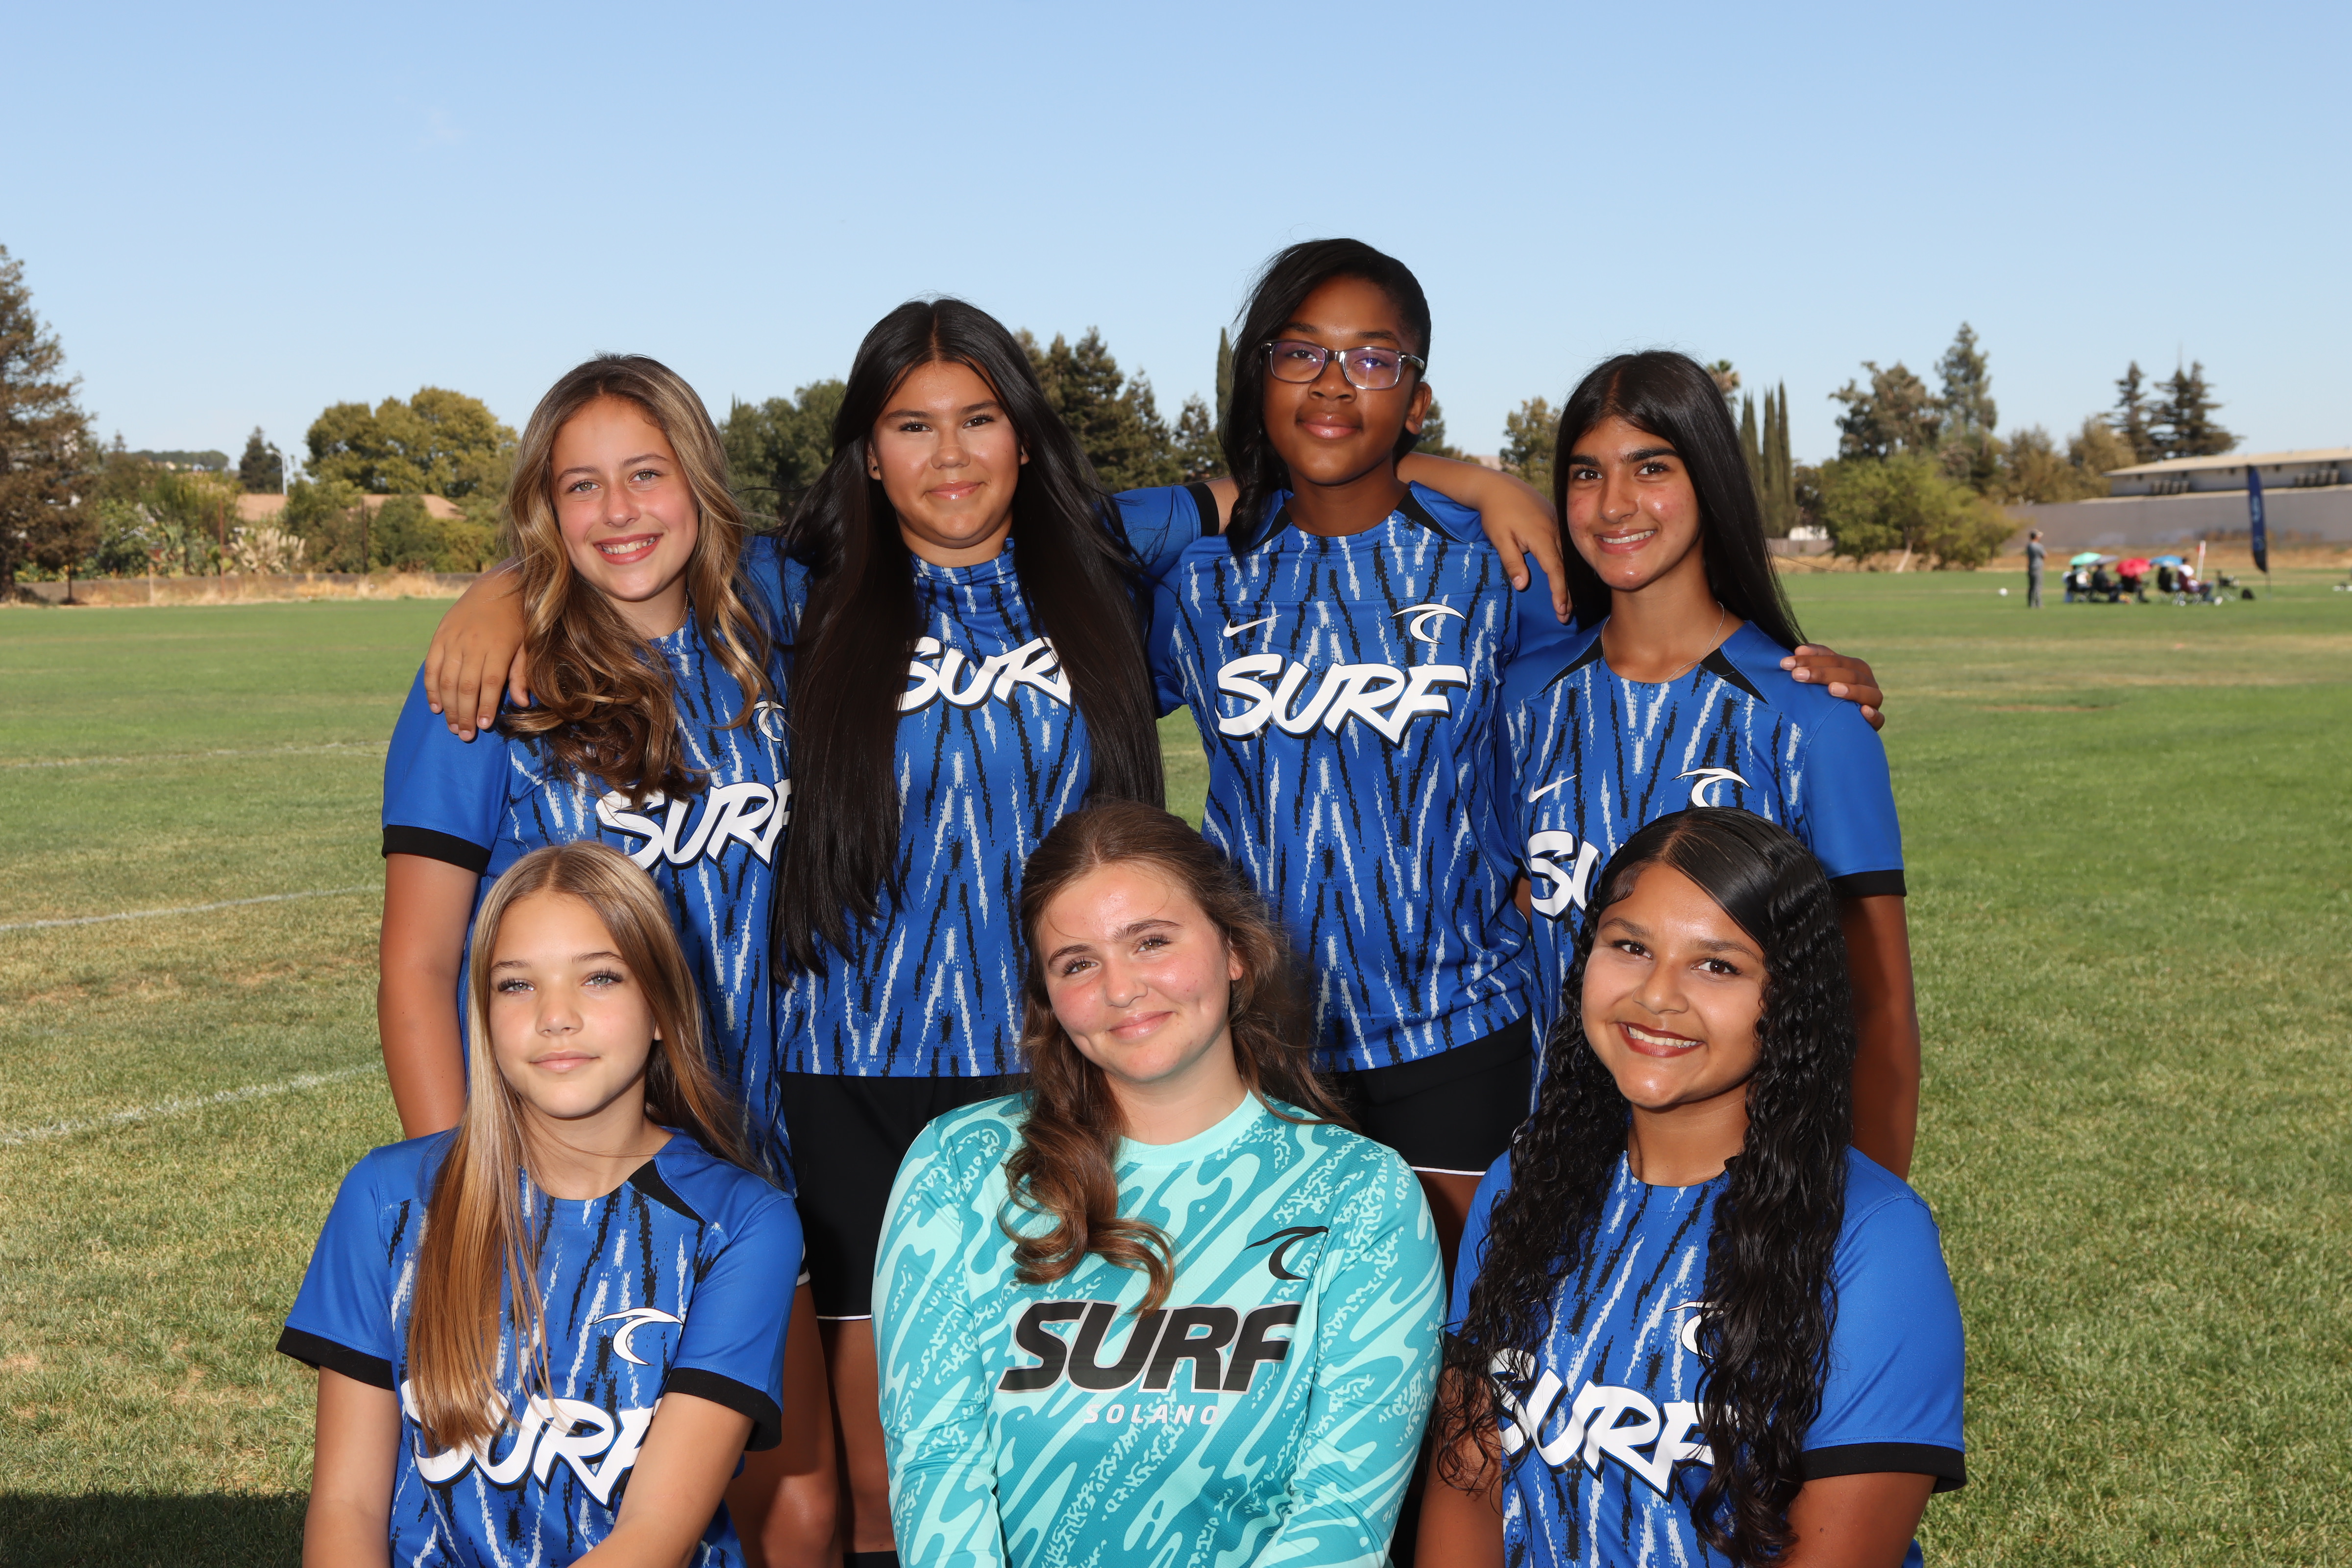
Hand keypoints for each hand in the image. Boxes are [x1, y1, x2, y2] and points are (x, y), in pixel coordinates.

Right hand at [423, 563, 529, 737]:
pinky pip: (431, 666)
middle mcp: (473, 644)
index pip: (489, 683)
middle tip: (465, 735)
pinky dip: (431, 688)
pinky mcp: (440, 636)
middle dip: (465, 714)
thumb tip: (521, 703)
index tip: (484, 727)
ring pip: (446, 679)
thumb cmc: (518, 620)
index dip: (485, 707)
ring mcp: (454, 639)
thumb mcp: (527, 644)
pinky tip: (436, 706)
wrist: (498, 587)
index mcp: (498, 647)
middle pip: (466, 686)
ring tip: (453, 726)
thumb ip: (522, 673)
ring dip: (448, 706)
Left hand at [1481, 489, 1570, 622]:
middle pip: (1567, 567)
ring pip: (1569, 557)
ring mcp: (1558, 525)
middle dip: (1568, 593)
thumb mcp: (1499, 538)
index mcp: (1542, 537)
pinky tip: (1569, 576)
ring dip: (1570, 580)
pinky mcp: (1556, 521)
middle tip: (1565, 616)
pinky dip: (1569, 564)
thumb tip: (1522, 586)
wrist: (1498, 486)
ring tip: (1568, 602)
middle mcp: (1555, 531)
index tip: (1560, 611)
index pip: (1556, 571)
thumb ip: (1512, 561)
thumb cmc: (1496, 513)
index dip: (1560, 592)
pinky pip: (1567, 546)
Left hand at [1782, 644, 1883, 730]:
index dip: (1810, 659)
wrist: (1844, 724)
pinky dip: (1873, 715)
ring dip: (1851, 690)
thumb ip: (1813, 662)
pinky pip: (1879, 718)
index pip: (1833, 659)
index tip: (1786, 663)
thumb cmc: (1827, 696)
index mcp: (1854, 667)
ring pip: (1869, 693)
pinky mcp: (1875, 722)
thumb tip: (1798, 649)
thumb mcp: (1820, 678)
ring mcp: (1873, 701)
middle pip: (1849, 673)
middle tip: (1797, 675)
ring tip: (1832, 689)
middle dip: (1822, 673)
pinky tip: (1863, 711)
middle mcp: (1866, 681)